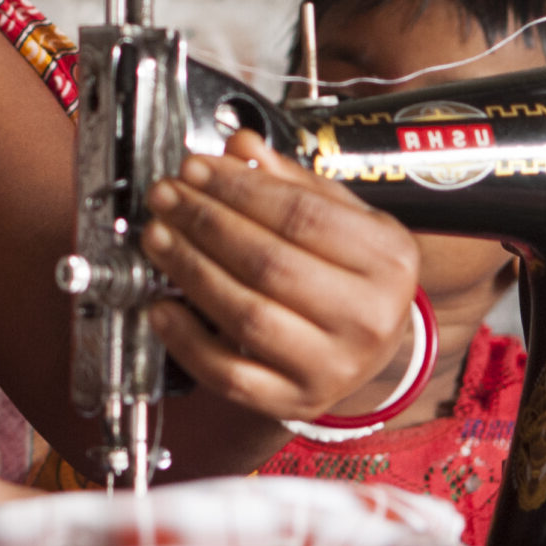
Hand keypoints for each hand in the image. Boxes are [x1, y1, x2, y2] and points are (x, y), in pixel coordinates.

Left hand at [140, 128, 420, 424]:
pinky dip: (187, 341)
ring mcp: (333, 366)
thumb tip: (239, 145)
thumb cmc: (354, 274)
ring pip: (246, 315)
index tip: (194, 169)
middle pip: (268, 262)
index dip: (237, 188)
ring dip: (190, 271)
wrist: (375, 347)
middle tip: (167, 199)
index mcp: (387, 259)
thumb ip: (289, 181)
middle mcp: (367, 317)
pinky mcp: (296, 400)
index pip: (300, 215)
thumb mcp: (342, 216)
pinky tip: (162, 307)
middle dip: (205, 223)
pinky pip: (230, 375)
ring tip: (159, 239)